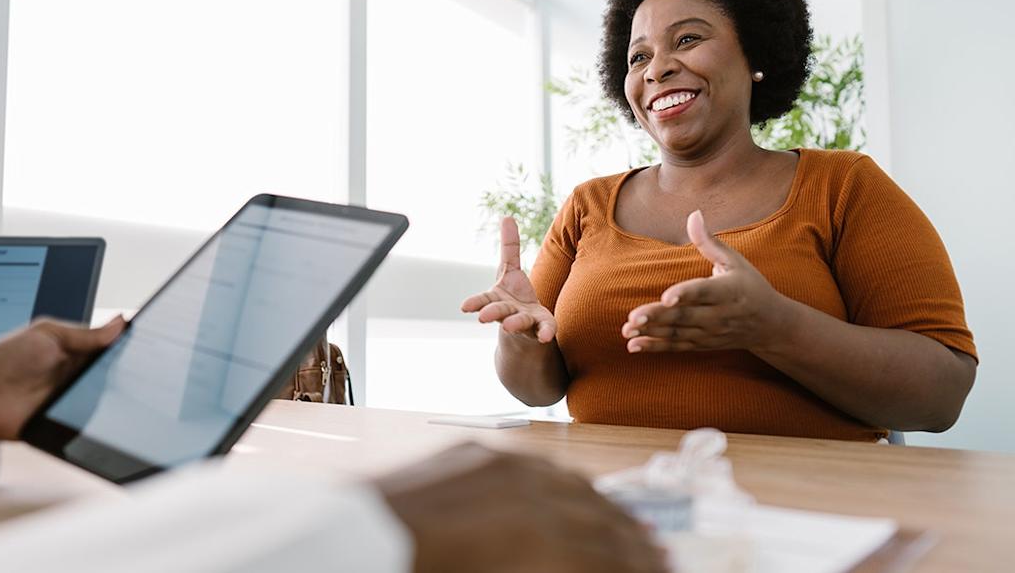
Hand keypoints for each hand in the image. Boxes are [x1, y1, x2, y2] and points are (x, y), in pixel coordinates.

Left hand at [0, 316, 125, 439]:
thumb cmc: (6, 359)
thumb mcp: (47, 335)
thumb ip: (85, 333)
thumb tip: (120, 322)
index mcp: (72, 351)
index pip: (107, 347)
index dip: (124, 344)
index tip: (141, 341)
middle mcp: (75, 374)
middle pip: (110, 371)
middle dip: (123, 369)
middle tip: (136, 366)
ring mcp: (72, 397)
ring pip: (105, 395)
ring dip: (112, 392)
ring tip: (125, 387)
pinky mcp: (67, 420)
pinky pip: (91, 419)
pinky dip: (100, 415)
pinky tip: (108, 408)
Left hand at [374, 443, 667, 572]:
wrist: (351, 543)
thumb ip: (559, 570)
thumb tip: (592, 563)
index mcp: (543, 545)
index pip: (611, 557)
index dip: (641, 567)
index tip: (663, 571)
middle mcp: (534, 498)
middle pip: (603, 522)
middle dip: (635, 544)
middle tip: (659, 558)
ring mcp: (505, 468)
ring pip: (574, 487)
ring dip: (606, 512)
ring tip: (628, 532)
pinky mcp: (477, 453)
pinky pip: (535, 468)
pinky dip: (563, 486)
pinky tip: (574, 497)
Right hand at [460, 217, 556, 342]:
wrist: (526, 327)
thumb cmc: (514, 294)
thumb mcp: (510, 269)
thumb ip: (509, 247)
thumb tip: (506, 216)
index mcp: (497, 298)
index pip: (484, 300)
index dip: (475, 303)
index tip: (465, 307)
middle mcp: (508, 312)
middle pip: (499, 312)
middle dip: (491, 313)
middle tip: (483, 317)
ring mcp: (524, 322)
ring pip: (518, 322)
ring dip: (513, 323)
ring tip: (508, 325)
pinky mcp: (541, 328)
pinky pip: (544, 330)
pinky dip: (545, 333)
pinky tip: (546, 337)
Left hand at [621, 209, 792, 352]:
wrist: (771, 326)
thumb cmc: (750, 286)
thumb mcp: (736, 261)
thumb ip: (709, 242)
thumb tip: (693, 214)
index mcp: (727, 291)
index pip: (703, 292)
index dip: (684, 294)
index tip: (666, 297)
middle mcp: (718, 314)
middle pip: (684, 316)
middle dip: (658, 317)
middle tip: (633, 317)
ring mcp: (709, 332)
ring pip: (677, 333)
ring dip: (651, 333)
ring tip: (627, 330)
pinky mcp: (702, 344)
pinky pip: (677, 347)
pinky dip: (655, 347)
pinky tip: (634, 346)